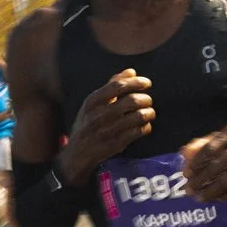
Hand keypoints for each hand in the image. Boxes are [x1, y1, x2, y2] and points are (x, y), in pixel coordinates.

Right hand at [62, 70, 154, 185]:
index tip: (147, 83)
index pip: (118, 86)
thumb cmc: (87, 124)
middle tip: (148, 101)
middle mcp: (99, 115)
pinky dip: (146, 127)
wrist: (77, 154)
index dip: (136, 82)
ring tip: (149, 113)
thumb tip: (131, 72)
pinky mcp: (117, 144)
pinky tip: (144, 126)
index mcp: (92, 102)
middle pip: (132, 101)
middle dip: (146, 99)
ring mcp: (108, 130)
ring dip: (149, 113)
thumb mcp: (93, 104)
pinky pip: (139, 131)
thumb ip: (111, 85)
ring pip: (139, 116)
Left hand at [181, 126, 226, 201]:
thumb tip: (184, 152)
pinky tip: (219, 199)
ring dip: (212, 191)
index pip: (210, 148)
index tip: (186, 174)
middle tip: (189, 190)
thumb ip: (205, 143)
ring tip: (201, 197)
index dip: (196, 163)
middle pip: (218, 165)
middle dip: (201, 180)